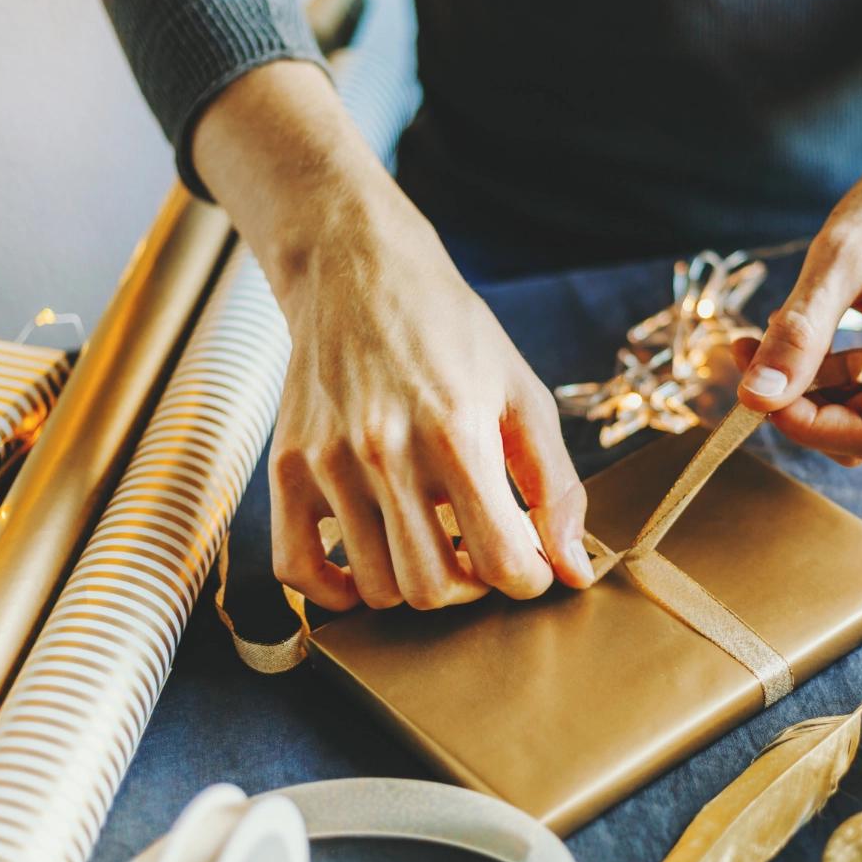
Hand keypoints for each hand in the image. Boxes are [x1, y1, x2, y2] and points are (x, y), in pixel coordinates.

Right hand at [195, 62, 593, 609]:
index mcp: (456, 432)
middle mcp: (386, 452)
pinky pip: (297, 570)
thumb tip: (575, 570)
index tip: (529, 563)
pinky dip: (334, 591)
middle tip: (478, 552)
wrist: (359, 270)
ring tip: (431, 542)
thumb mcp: (523, 395)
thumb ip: (556, 487)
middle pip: (432, 589)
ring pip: (374, 588)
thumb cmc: (451, 332)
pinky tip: (369, 564)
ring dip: (411, 583)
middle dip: (470, 588)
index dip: (529, 580)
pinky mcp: (287, 466)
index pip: (502, 562)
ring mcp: (328, 462)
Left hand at [735, 38, 861, 463]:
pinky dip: (837, 377)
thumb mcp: (840, 257)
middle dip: (799, 403)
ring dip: (813, 389)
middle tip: (749, 346)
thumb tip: (753, 398)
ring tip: (777, 331)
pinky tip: (816, 335)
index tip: (756, 387)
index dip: (809, 427)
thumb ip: (800, 333)